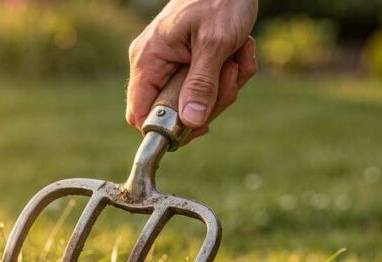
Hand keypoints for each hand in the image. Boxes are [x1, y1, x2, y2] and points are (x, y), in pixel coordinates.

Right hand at [127, 0, 258, 141]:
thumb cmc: (220, 0)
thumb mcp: (214, 43)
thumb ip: (201, 85)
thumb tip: (190, 123)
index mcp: (148, 60)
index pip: (140, 115)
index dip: (166, 130)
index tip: (198, 126)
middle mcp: (155, 66)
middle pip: (176, 114)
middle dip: (212, 101)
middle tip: (230, 73)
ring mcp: (175, 66)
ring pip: (199, 103)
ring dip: (228, 85)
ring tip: (239, 54)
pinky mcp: (194, 65)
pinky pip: (212, 88)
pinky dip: (234, 73)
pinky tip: (241, 50)